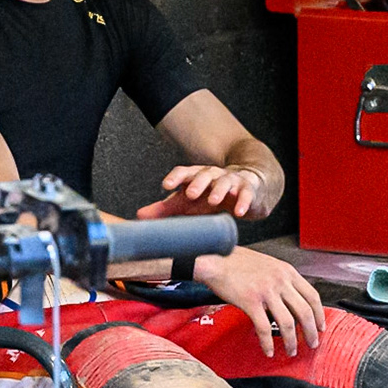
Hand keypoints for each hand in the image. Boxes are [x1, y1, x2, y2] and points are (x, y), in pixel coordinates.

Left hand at [136, 165, 260, 220]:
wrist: (245, 187)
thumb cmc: (211, 195)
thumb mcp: (188, 203)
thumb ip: (165, 209)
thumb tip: (139, 216)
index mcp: (196, 176)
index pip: (184, 172)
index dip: (175, 177)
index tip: (166, 185)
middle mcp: (213, 175)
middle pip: (205, 174)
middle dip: (197, 183)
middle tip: (190, 194)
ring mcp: (232, 181)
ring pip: (225, 182)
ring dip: (219, 190)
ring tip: (213, 201)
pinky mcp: (248, 190)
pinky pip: (246, 194)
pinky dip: (243, 202)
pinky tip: (239, 212)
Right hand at [193, 247, 323, 358]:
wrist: (215, 258)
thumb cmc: (237, 261)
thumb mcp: (268, 264)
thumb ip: (282, 279)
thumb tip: (291, 299)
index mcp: (286, 271)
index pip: (312, 295)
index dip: (319, 315)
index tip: (320, 326)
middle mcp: (280, 280)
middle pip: (304, 312)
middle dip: (311, 332)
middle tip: (312, 343)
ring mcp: (266, 291)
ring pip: (287, 323)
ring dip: (292, 341)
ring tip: (291, 351)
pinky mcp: (250, 301)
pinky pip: (264, 328)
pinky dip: (268, 343)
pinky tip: (268, 350)